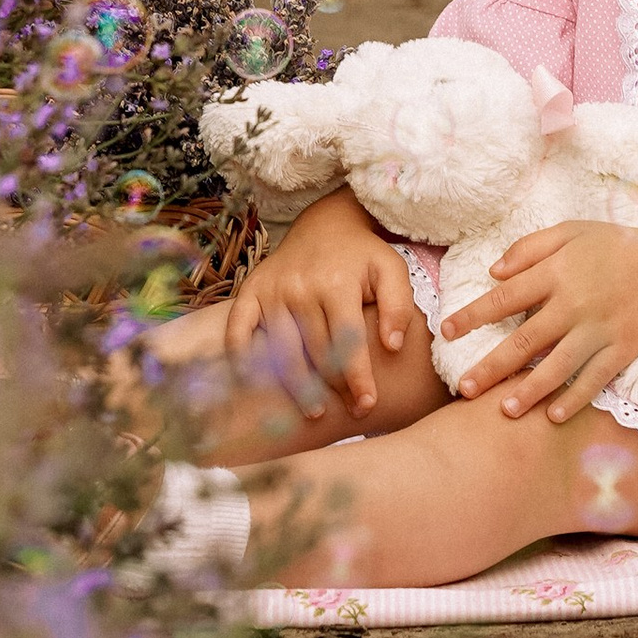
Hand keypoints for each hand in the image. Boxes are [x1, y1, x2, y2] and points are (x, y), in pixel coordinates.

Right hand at [152, 189, 414, 416]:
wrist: (325, 224)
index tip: (367, 405)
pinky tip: (254, 383)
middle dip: (333, 388)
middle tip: (349, 413)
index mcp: (336, 284)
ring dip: (296, 386)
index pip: (348, 342)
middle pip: (316, 352)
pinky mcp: (251, 291)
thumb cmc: (363, 255)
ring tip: (313, 411)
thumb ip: (398, 306)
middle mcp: (300, 288)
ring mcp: (272, 291)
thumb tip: (392, 345)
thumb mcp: (392, 270)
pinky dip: (242, 358)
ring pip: (282, 350)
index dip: (358, 378)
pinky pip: (240, 330)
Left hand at [445, 220, 637, 422]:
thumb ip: (530, 248)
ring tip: (503, 410)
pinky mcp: (622, 349)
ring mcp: (599, 330)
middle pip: (524, 341)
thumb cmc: (615, 245)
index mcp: (557, 272)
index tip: (446, 332)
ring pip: (557, 368)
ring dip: (528, 391)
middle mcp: (574, 304)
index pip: (505, 298)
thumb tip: (493, 272)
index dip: (472, 316)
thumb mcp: (570, 231)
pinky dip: (576, 399)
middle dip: (491, 366)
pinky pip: (595, 380)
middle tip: (464, 388)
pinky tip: (555, 416)